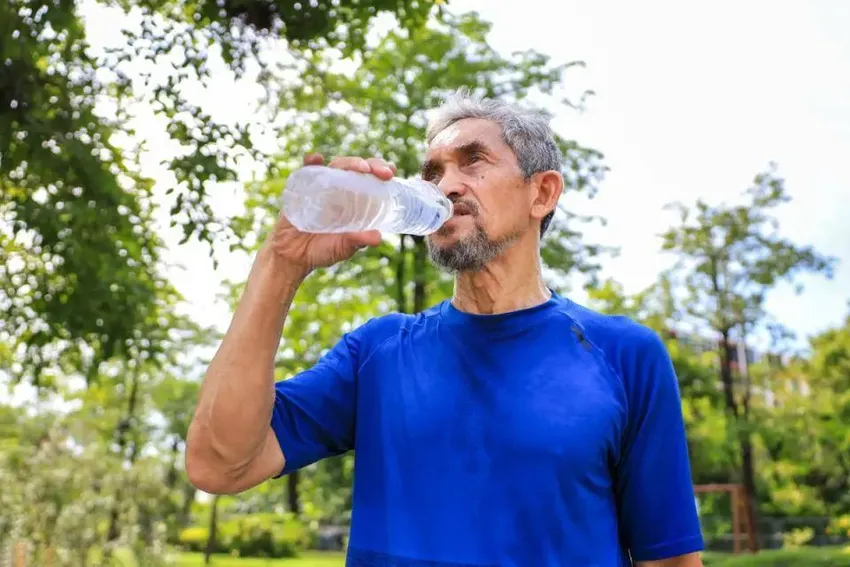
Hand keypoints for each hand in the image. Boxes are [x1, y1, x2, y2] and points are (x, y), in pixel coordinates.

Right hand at [262, 153, 396, 274]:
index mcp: (355, 200)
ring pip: (337, 166)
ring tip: (360, 168)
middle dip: (372, 165)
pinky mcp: (302, 188)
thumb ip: (358, 241)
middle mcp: (340, 189)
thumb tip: (378, 238)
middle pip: (357, 168)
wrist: (292, 256)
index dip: (381, 171)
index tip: (391, 172)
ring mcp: (321, 186)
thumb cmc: (322, 251)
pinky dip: (311, 161)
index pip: (371, 179)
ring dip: (349, 163)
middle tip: (384, 172)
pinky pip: (306, 170)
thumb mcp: (344, 247)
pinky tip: (315, 158)